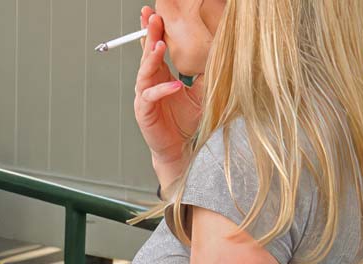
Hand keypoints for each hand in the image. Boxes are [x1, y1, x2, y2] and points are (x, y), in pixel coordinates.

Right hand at [134, 6, 203, 191]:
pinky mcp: (144, 112)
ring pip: (145, 72)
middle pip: (147, 54)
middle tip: (152, 18)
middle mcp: (150, 83)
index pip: (156, 48)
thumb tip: (218, 50)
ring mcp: (145, 97)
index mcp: (161, 76)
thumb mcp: (202, 91)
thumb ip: (204, 72)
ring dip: (151, 57)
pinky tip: (174, 85)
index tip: (154, 13)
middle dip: (149, 35)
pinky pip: (151, 96)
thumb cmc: (188, 123)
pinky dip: (162, 90)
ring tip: (159, 44)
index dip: (154, 31)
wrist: (181, 150)